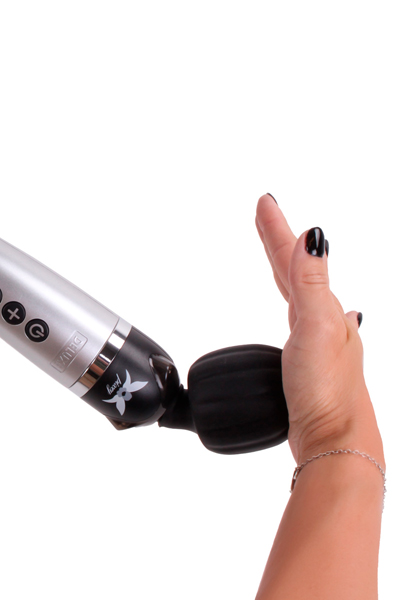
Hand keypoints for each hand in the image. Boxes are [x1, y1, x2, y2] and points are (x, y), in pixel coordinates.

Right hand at [255, 194, 383, 466]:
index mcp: (326, 309)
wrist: (333, 441)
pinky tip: (300, 318)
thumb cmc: (326, 391)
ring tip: (281, 255)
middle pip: (297, 272)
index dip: (277, 230)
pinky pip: (299, 322)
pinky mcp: (308, 363)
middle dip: (279, 243)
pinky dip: (294, 307)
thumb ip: (312, 283)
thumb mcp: (317, 328)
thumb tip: (313, 236)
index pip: (295, 260)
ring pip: (300, 295)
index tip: (264, 202)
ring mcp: (319, 342)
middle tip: (265, 217)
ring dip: (287, 271)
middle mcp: (326, 321)